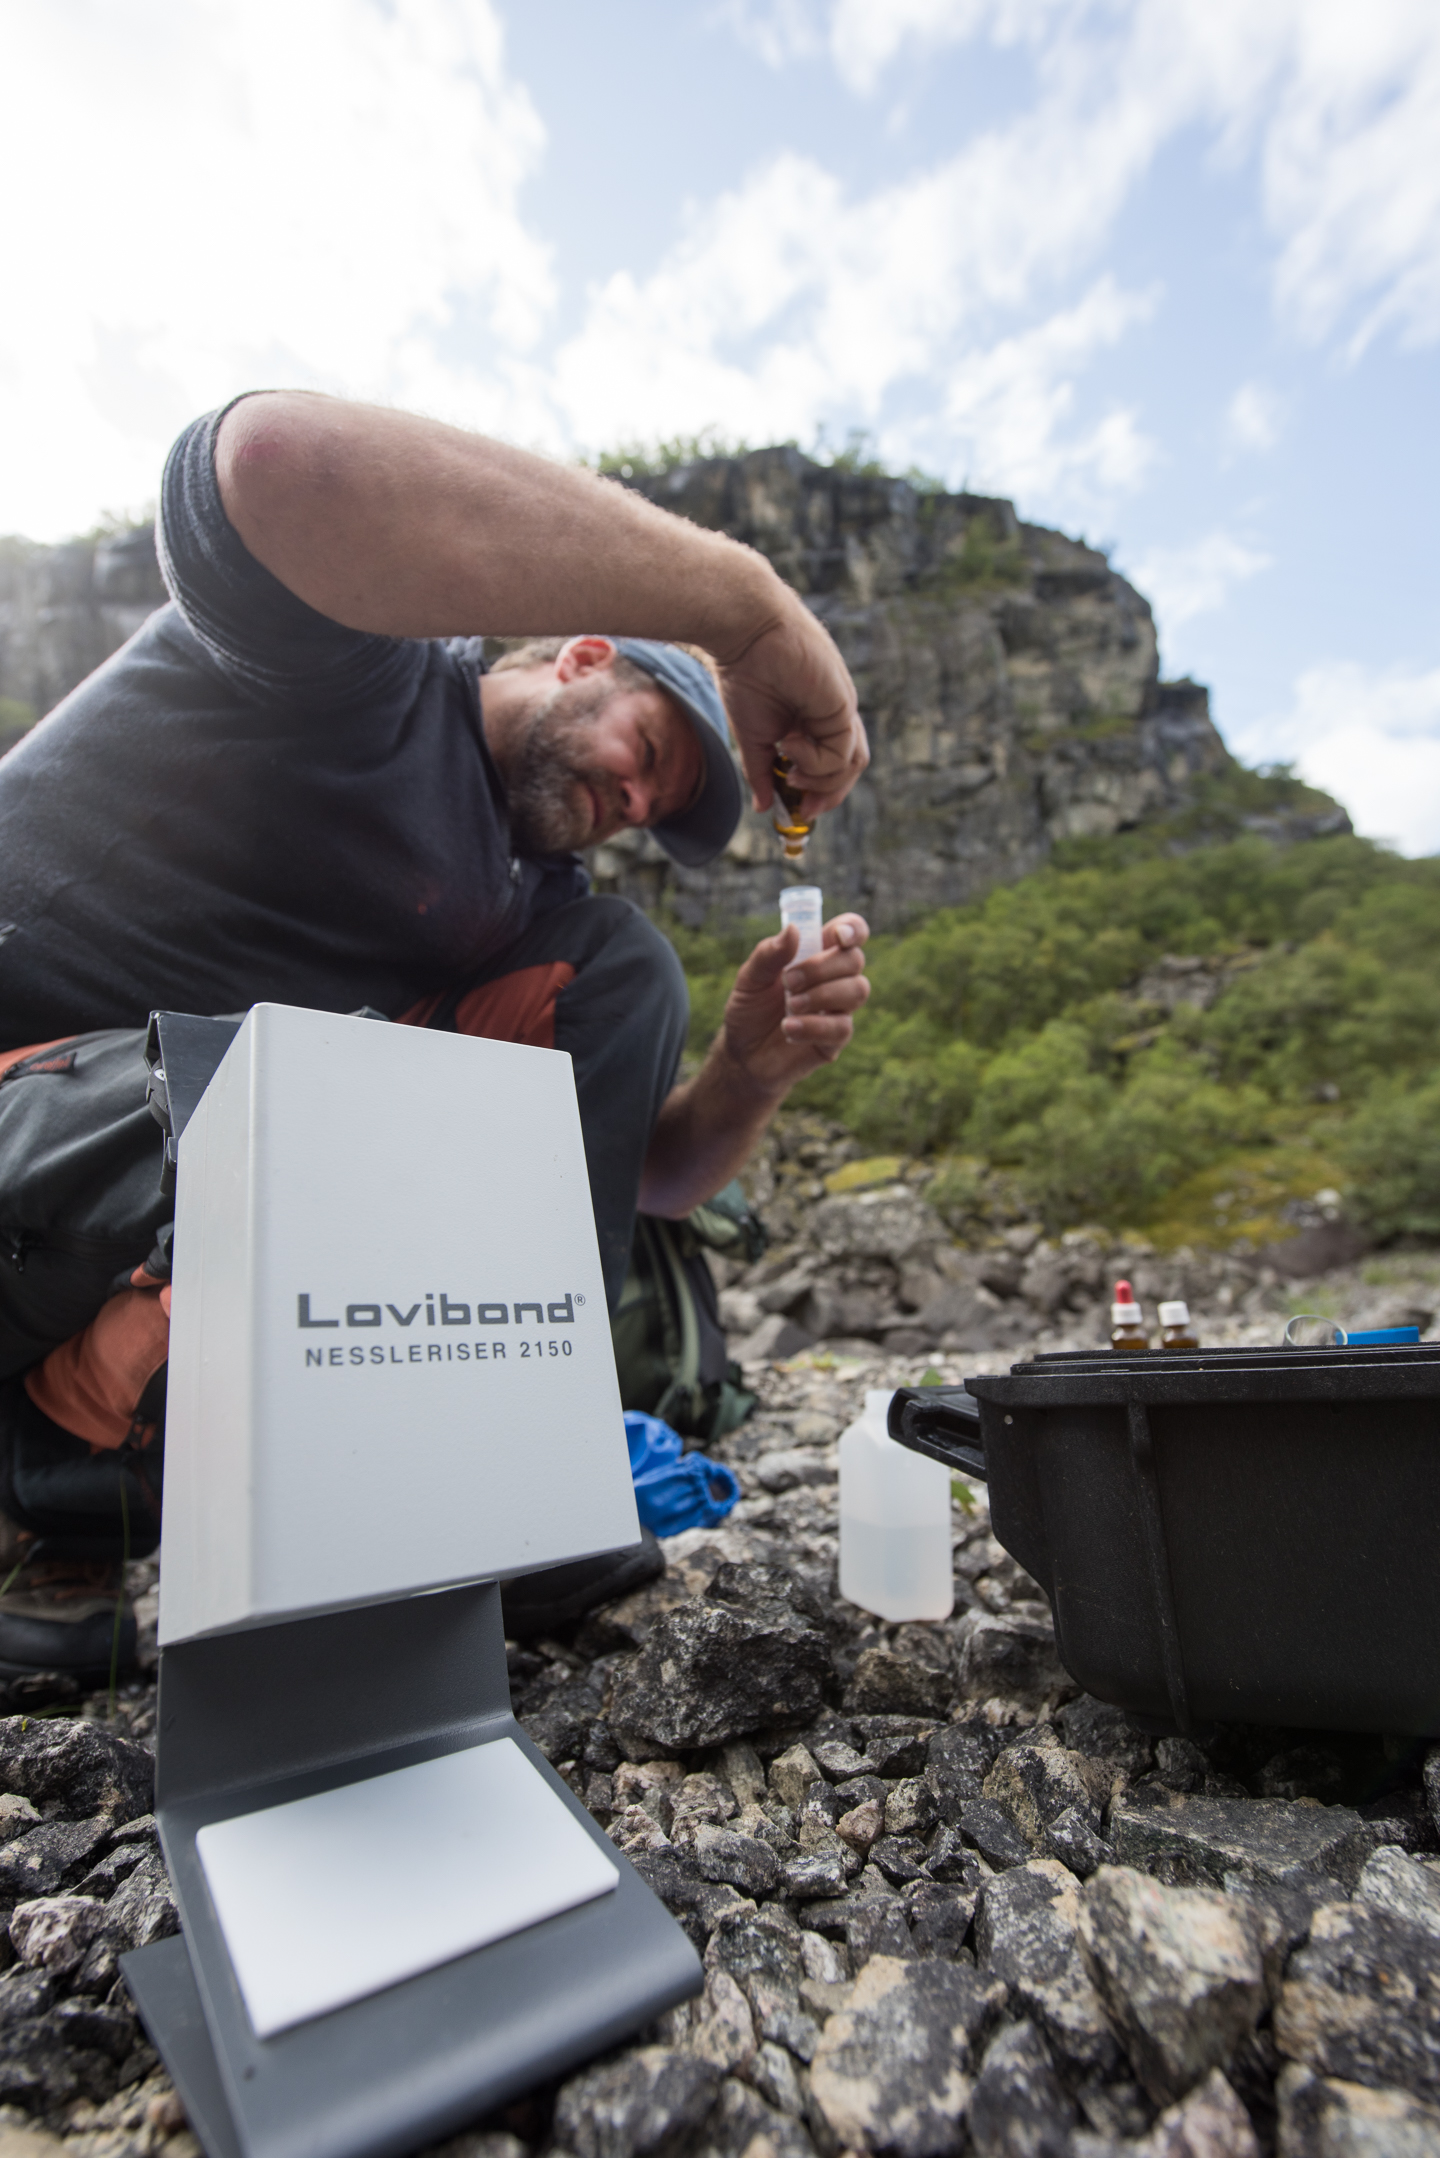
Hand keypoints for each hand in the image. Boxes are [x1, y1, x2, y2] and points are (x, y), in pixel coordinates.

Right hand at [717, 594, 869, 818]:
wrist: (745, 632)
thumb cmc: (744, 674)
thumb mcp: (752, 736)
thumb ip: (762, 772)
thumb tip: (763, 808)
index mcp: (812, 719)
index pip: (831, 763)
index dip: (819, 791)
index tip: (798, 810)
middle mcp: (832, 714)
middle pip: (848, 767)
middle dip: (828, 794)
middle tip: (804, 810)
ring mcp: (841, 708)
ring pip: (853, 763)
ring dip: (823, 781)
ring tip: (791, 774)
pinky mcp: (844, 704)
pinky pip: (842, 752)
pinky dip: (816, 761)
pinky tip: (789, 744)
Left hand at [720, 912, 870, 1096]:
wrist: (742, 1054)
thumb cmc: (749, 1010)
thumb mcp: (750, 978)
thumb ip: (768, 953)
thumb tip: (792, 930)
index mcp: (816, 954)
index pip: (850, 932)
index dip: (853, 929)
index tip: (838, 937)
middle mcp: (834, 979)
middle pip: (854, 960)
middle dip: (821, 968)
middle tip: (788, 982)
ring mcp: (838, 1009)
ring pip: (858, 991)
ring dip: (821, 995)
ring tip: (790, 1007)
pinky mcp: (835, 1039)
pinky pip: (842, 1027)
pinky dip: (812, 1026)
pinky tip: (788, 1028)